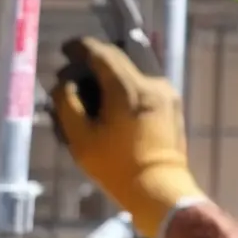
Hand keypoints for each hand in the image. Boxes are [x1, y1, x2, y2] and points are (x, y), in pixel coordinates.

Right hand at [50, 37, 206, 237]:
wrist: (160, 189)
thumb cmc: (117, 167)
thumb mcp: (81, 140)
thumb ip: (67, 104)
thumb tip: (63, 84)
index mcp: (128, 87)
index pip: (102, 52)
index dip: (80, 47)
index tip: (66, 49)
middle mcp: (152, 82)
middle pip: (118, 59)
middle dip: (94, 63)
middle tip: (74, 75)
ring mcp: (167, 92)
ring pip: (132, 73)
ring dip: (111, 76)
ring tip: (93, 92)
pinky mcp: (173, 104)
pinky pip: (145, 87)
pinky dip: (126, 89)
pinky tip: (113, 105)